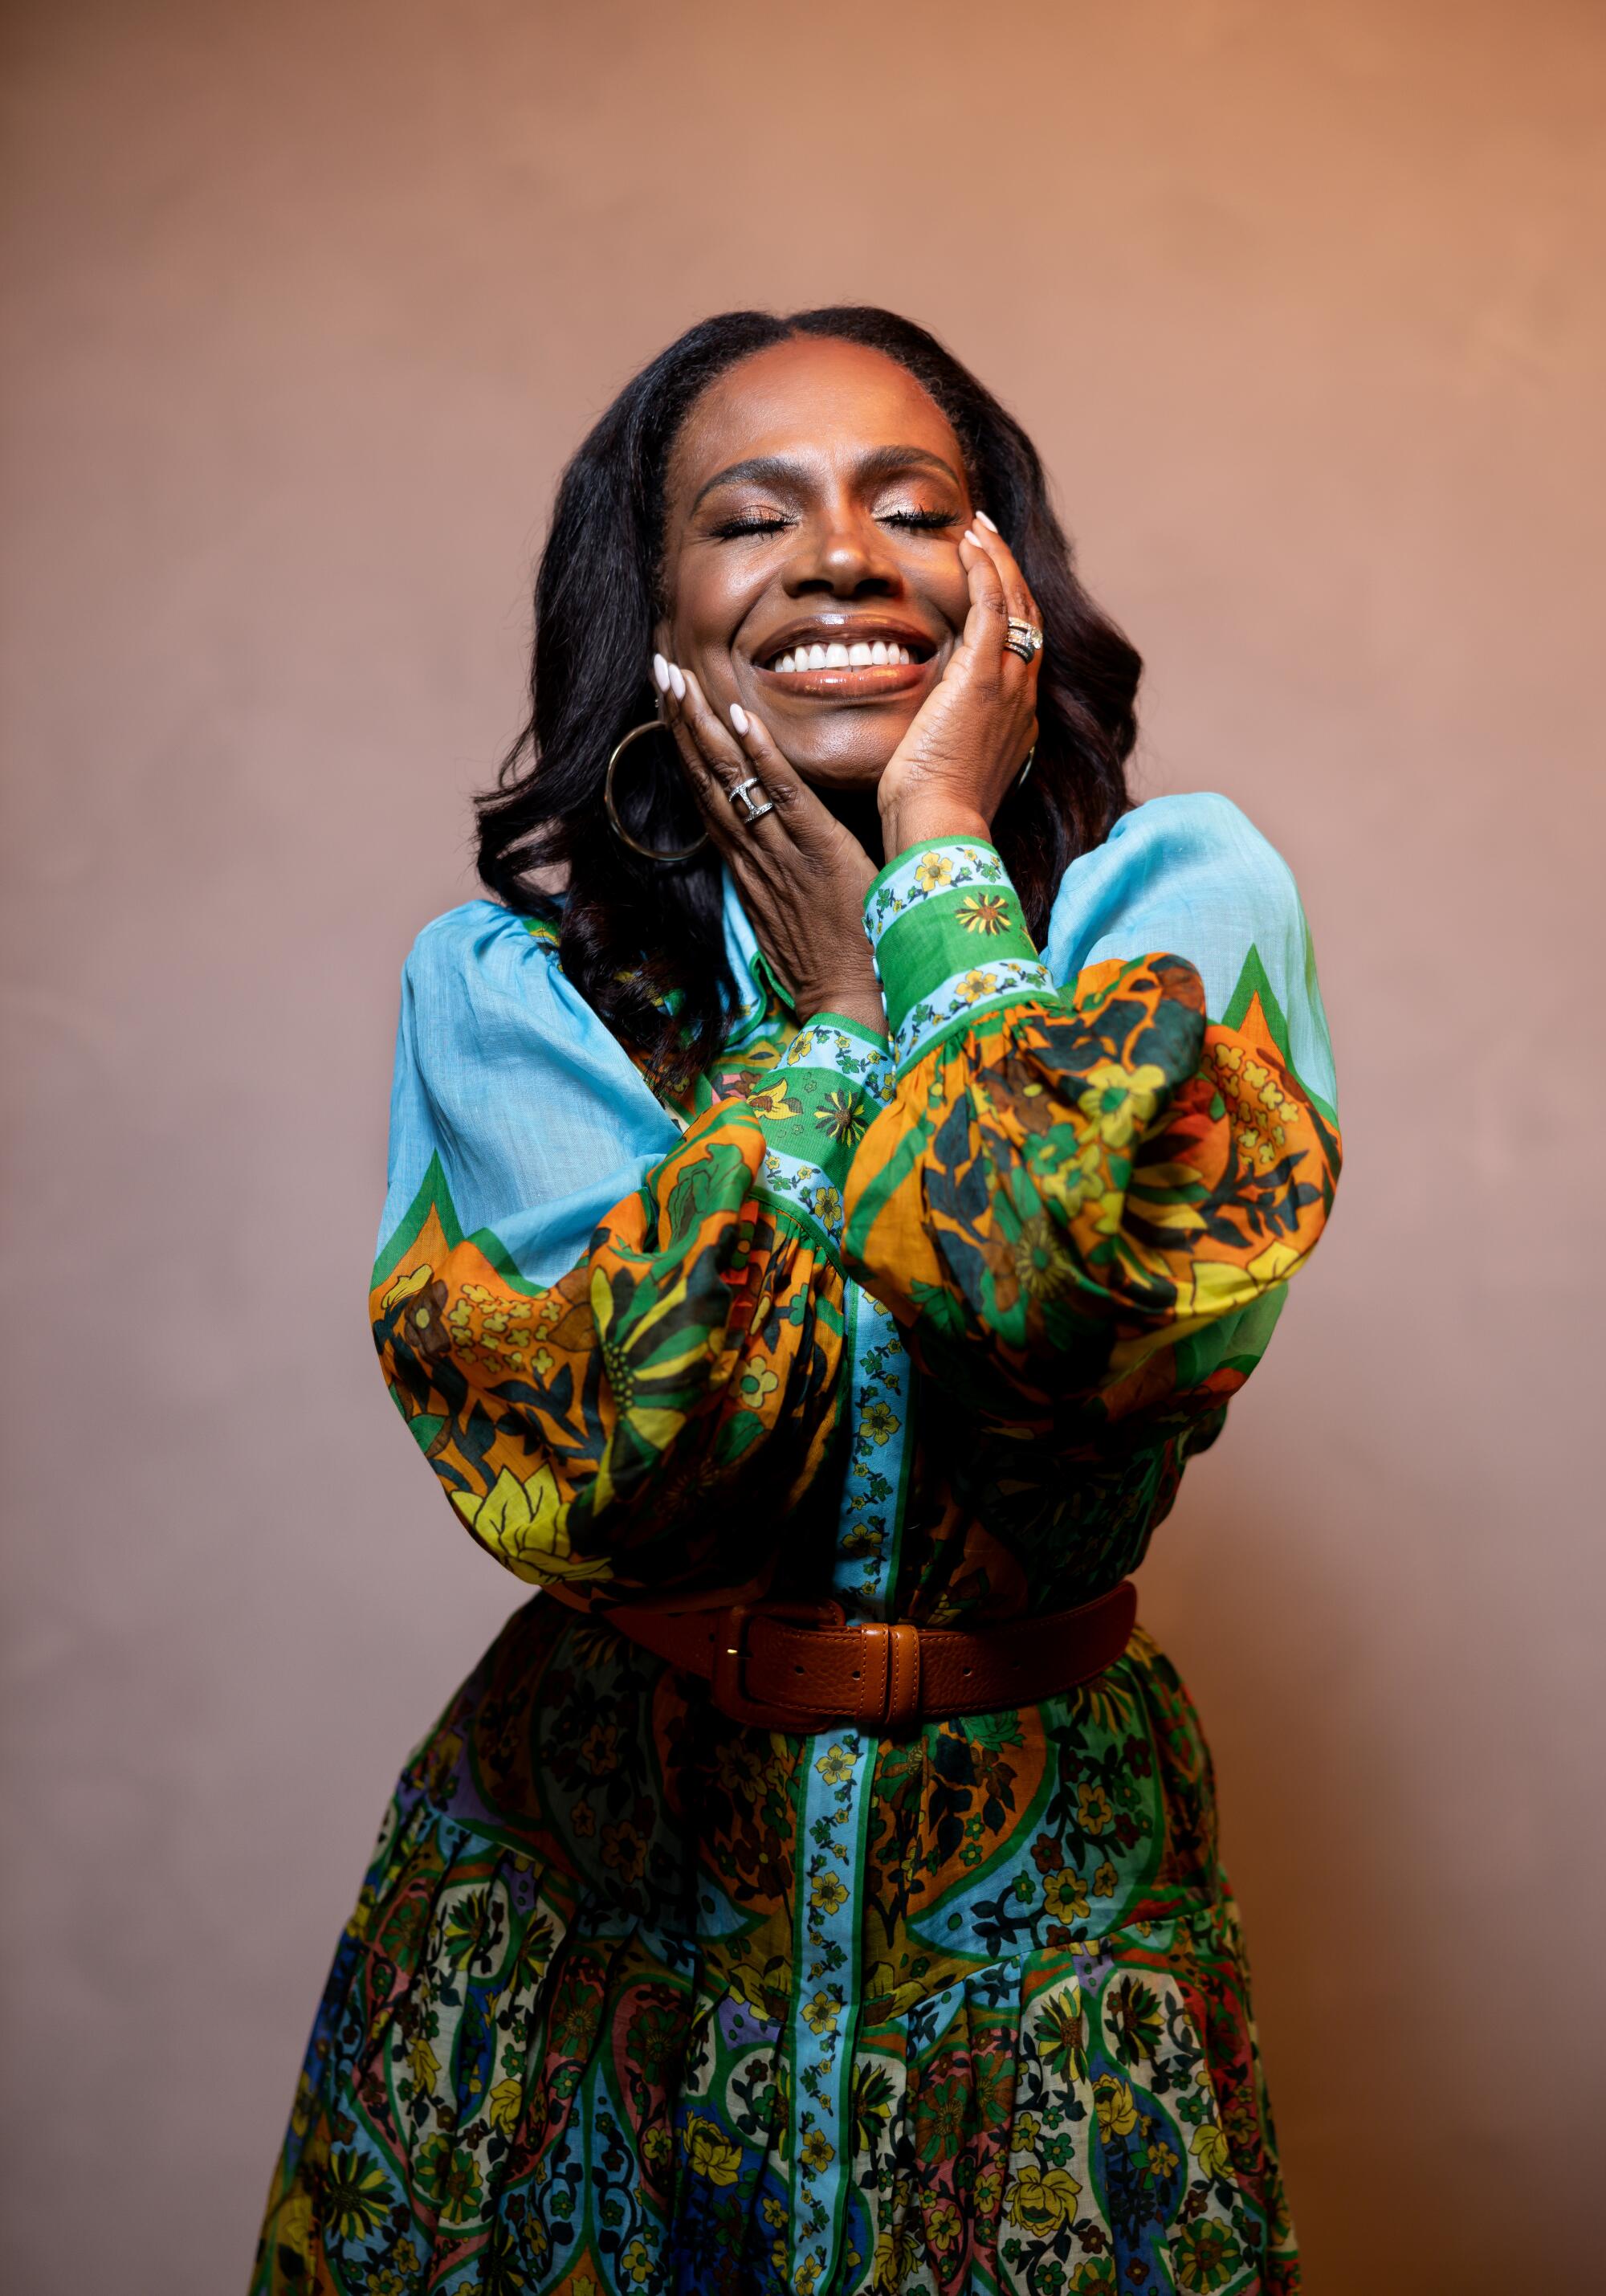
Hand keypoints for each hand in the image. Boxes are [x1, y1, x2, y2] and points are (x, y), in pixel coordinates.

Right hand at [655, 656, 885, 1037]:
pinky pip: (783, 797)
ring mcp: (779, 852)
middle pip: (705, 777)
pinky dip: (762, 756)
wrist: (849, 1004)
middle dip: (681, 720)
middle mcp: (752, 855)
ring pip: (730, 780)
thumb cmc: (833, 962)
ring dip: (703, 725)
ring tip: (679, 678)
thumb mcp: (791, 917)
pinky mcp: (817, 852)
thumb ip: (777, 880)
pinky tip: (742, 718)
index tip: (669, 703)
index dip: (685, 746)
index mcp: (747, 866)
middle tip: (659, 668)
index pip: (707, 794)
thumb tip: (774, 851)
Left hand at [876, 516, 1039, 858]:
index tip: (987, 581)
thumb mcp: (942, 767)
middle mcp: (1022, 696)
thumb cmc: (929, 812)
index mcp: (1015, 718)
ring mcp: (1008, 684)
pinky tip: (970, 542)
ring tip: (978, 527)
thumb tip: (922, 724)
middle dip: (1008, 573)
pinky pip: (994, 606)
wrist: (940, 829)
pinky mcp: (984, 676)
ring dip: (998, 559)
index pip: (1019, 648)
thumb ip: (941, 736)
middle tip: (986, 537)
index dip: (1007, 609)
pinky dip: (985, 569)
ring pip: (1016, 603)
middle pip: (1027, 617)